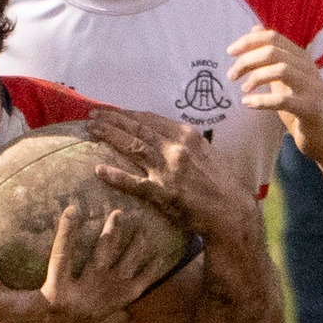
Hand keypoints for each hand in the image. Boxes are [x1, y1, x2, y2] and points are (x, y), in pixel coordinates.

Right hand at [0, 202, 173, 322]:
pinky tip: (159, 255)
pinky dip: (147, 273)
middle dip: (111, 235)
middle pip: (102, 262)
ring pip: (123, 274)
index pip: (63, 257)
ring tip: (143, 227)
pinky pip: (134, 291)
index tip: (73, 208)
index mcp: (55, 295)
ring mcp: (98, 306)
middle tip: (118, 212)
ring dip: (134, 250)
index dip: (68, 232)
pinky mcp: (107, 311)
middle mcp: (82, 300)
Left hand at [87, 108, 259, 242]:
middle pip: (138, 129)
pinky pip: (135, 183)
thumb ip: (187, 144)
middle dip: (112, 119)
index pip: (150, 119)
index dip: (128, 113)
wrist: (233, 212)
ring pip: (133, 147)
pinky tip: (99, 170)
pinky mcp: (163, 193)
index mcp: (187, 136)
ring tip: (90, 130)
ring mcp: (168, 170)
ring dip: (109, 136)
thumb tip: (169, 137)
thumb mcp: (208, 154)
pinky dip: (116, 176)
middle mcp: (176, 148)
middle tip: (92, 114)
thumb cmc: (222, 184)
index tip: (111, 110)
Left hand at [227, 27, 322, 153]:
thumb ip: (272, 56)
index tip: (230, 52)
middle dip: (247, 60)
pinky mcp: (311, 108)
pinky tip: (247, 103)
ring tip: (243, 89)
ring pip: (281, 70)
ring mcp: (312, 87)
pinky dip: (262, 100)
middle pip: (274, 52)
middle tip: (231, 76)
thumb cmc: (301, 106)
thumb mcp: (285, 78)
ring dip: (256, 77)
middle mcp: (308, 68)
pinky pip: (284, 100)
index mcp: (301, 58)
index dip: (249, 42)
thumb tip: (254, 30)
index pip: (273, 38)